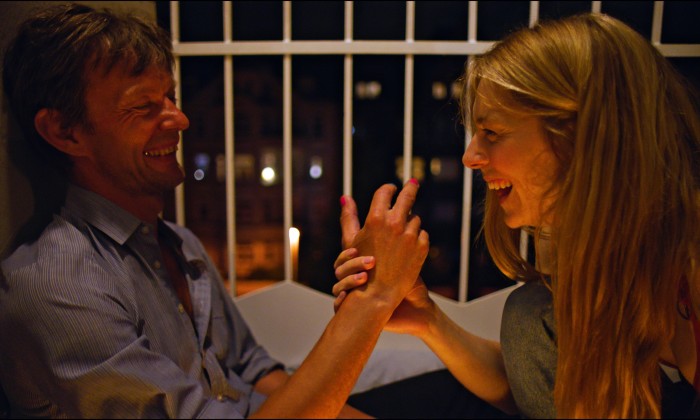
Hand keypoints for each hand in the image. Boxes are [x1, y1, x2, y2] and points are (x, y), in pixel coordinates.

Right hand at [333, 249, 433, 335]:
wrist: (416, 311)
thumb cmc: (410, 283)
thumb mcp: (403, 260)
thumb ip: (394, 242)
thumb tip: (392, 219)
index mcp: (362, 268)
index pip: (346, 256)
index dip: (348, 253)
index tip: (357, 249)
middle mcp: (355, 281)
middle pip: (339, 269)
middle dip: (351, 264)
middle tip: (370, 262)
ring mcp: (353, 297)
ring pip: (337, 286)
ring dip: (348, 281)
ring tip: (364, 278)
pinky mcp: (352, 312)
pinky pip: (338, 306)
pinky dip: (340, 301)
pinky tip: (347, 297)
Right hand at [339, 180, 428, 309]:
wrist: (379, 295)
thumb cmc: (360, 267)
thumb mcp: (352, 240)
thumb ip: (349, 217)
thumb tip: (345, 197)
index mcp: (376, 218)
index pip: (386, 192)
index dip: (389, 188)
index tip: (392, 188)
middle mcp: (395, 224)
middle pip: (407, 196)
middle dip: (410, 188)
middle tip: (413, 183)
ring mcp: (411, 235)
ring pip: (415, 218)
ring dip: (410, 222)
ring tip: (403, 231)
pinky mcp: (422, 247)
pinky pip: (423, 234)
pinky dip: (417, 238)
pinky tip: (409, 247)